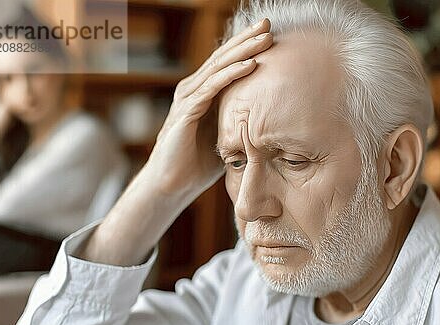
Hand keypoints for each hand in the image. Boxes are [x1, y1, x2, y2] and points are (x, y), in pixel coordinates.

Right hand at [144, 18, 272, 200]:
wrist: (171, 185)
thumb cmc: (198, 164)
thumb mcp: (224, 136)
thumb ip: (238, 122)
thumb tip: (268, 120)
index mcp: (202, 93)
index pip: (226, 63)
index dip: (245, 45)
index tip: (268, 32)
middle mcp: (192, 90)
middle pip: (223, 57)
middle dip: (246, 39)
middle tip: (268, 23)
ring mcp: (188, 98)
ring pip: (219, 67)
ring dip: (244, 51)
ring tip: (265, 38)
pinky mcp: (186, 112)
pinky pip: (212, 88)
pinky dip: (232, 74)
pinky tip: (251, 64)